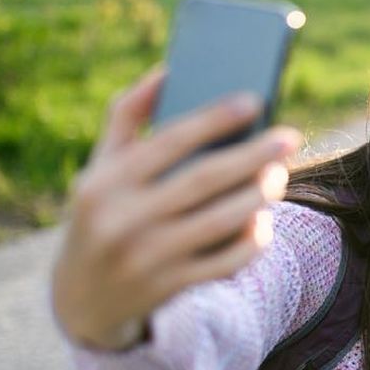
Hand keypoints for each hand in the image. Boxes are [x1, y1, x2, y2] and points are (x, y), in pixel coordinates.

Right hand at [50, 65, 301, 349]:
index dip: (214, 118)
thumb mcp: (100, 167)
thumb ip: (126, 117)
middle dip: (253, 156)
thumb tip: (167, 70)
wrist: (80, 299)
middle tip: (289, 138)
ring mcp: (148, 258)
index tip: (253, 100)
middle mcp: (124, 220)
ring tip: (279, 175)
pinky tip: (263, 221)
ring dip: (258, 195)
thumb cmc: (102, 214)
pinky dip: (250, 241)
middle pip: (204, 180)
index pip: (169, 141)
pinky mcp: (171, 288)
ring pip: (220, 221)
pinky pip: (224, 263)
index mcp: (106, 182)